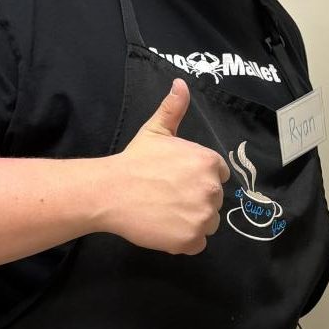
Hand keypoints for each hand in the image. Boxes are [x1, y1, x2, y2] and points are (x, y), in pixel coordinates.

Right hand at [101, 79, 227, 253]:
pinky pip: (197, 244)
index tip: (178, 181)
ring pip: (208, 224)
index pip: (218, 175)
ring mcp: (202, 216)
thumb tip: (181, 84)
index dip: (198, 179)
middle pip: (214, 201)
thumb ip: (173, 108)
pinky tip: (164, 228)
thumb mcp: (156, 130)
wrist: (110, 192)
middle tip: (168, 197)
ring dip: (191, 222)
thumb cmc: (134, 161)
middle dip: (195, 200)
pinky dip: (183, 241)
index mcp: (208, 162)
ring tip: (165, 213)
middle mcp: (211, 189)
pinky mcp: (191, 239)